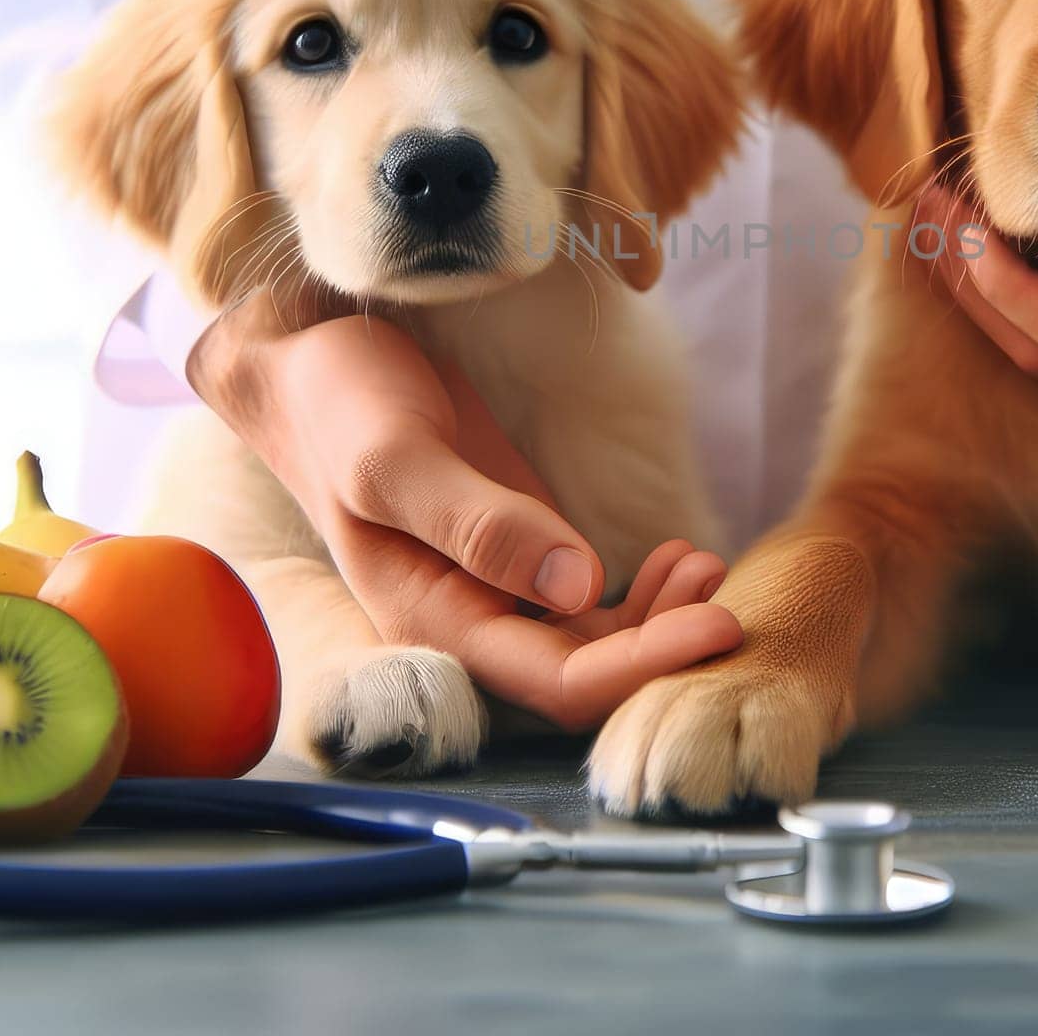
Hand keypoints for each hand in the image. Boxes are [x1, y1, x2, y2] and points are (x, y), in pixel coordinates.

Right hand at [188, 291, 740, 729]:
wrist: (310, 356)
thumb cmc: (338, 403)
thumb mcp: (397, 457)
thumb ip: (477, 525)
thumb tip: (573, 587)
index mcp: (432, 615)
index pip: (556, 682)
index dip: (642, 667)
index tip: (716, 625)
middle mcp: (467, 616)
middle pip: (585, 675)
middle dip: (663, 650)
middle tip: (727, 598)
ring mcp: (495, 584)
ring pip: (594, 642)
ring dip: (660, 620)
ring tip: (704, 563)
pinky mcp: (517, 547)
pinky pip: (587, 602)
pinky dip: (641, 592)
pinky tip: (674, 556)